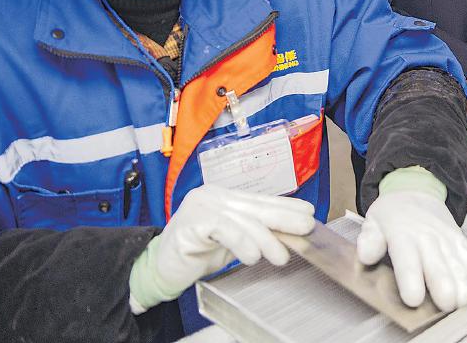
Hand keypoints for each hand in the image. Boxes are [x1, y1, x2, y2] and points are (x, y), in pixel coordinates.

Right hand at [129, 185, 315, 312]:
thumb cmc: (196, 254)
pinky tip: (252, 257)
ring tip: (280, 256)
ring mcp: (200, 206)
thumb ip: (256, 233)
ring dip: (266, 240)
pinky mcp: (191, 222)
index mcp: (224, 196)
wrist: (158, 271)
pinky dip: (242, 243)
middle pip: (256, 206)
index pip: (261, 200)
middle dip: (285, 218)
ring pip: (244, 220)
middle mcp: (213, 196)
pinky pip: (225, 230)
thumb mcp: (233, 242)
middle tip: (306, 228)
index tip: (308, 213)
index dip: (286, 206)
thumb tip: (291, 233)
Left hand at [359, 189, 466, 310]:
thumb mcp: (373, 222)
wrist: (417, 190)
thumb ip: (369, 240)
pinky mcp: (460, 240)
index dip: (411, 280)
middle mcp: (427, 238)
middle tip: (447, 306)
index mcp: (402, 236)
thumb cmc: (392, 215)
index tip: (413, 299)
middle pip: (437, 265)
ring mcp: (447, 238)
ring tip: (462, 304)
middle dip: (443, 286)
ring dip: (461, 284)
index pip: (407, 260)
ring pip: (457, 263)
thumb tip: (366, 256)